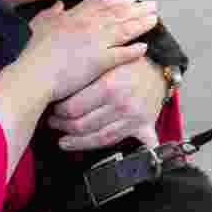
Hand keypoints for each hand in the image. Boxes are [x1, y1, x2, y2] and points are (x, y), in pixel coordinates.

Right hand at [24, 0, 158, 102]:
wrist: (35, 72)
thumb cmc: (33, 51)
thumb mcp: (39, 24)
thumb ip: (51, 13)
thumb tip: (60, 5)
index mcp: (74, 15)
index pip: (101, 4)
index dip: (118, 1)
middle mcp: (89, 24)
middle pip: (118, 13)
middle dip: (137, 9)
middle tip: (153, 5)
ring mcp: (96, 41)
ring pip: (124, 29)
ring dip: (141, 24)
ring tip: (155, 20)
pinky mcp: (100, 60)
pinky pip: (122, 53)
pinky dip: (134, 50)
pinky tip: (145, 48)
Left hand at [47, 57, 164, 150]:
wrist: (159, 63)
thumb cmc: (128, 60)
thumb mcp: (105, 61)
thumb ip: (85, 76)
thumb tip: (58, 90)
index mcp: (109, 86)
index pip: (73, 108)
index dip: (58, 112)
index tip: (52, 110)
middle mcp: (121, 104)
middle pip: (83, 125)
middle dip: (64, 127)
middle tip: (54, 124)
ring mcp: (133, 118)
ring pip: (99, 138)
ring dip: (78, 142)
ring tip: (64, 142)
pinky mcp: (143, 125)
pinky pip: (122, 141)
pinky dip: (113, 149)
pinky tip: (96, 151)